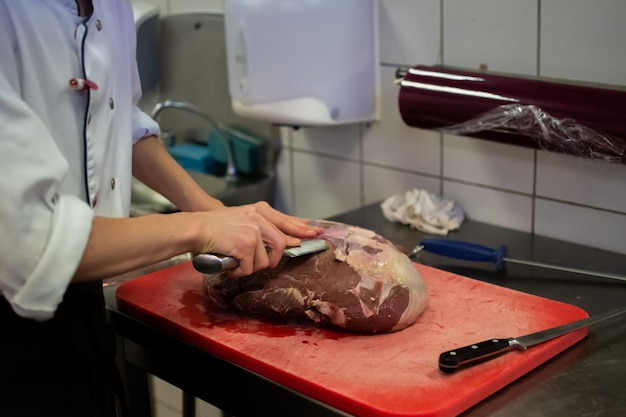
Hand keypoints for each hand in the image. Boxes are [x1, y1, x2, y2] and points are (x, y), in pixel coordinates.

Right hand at [193, 204, 318, 276]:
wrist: (196, 228)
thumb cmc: (215, 226)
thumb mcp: (243, 218)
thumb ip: (263, 226)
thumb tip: (288, 240)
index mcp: (260, 211)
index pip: (286, 221)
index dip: (301, 229)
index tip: (313, 233)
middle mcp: (260, 219)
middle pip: (281, 245)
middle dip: (272, 260)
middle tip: (262, 264)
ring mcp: (254, 232)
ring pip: (264, 261)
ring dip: (250, 266)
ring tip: (236, 261)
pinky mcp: (246, 245)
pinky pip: (250, 268)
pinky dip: (239, 271)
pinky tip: (230, 265)